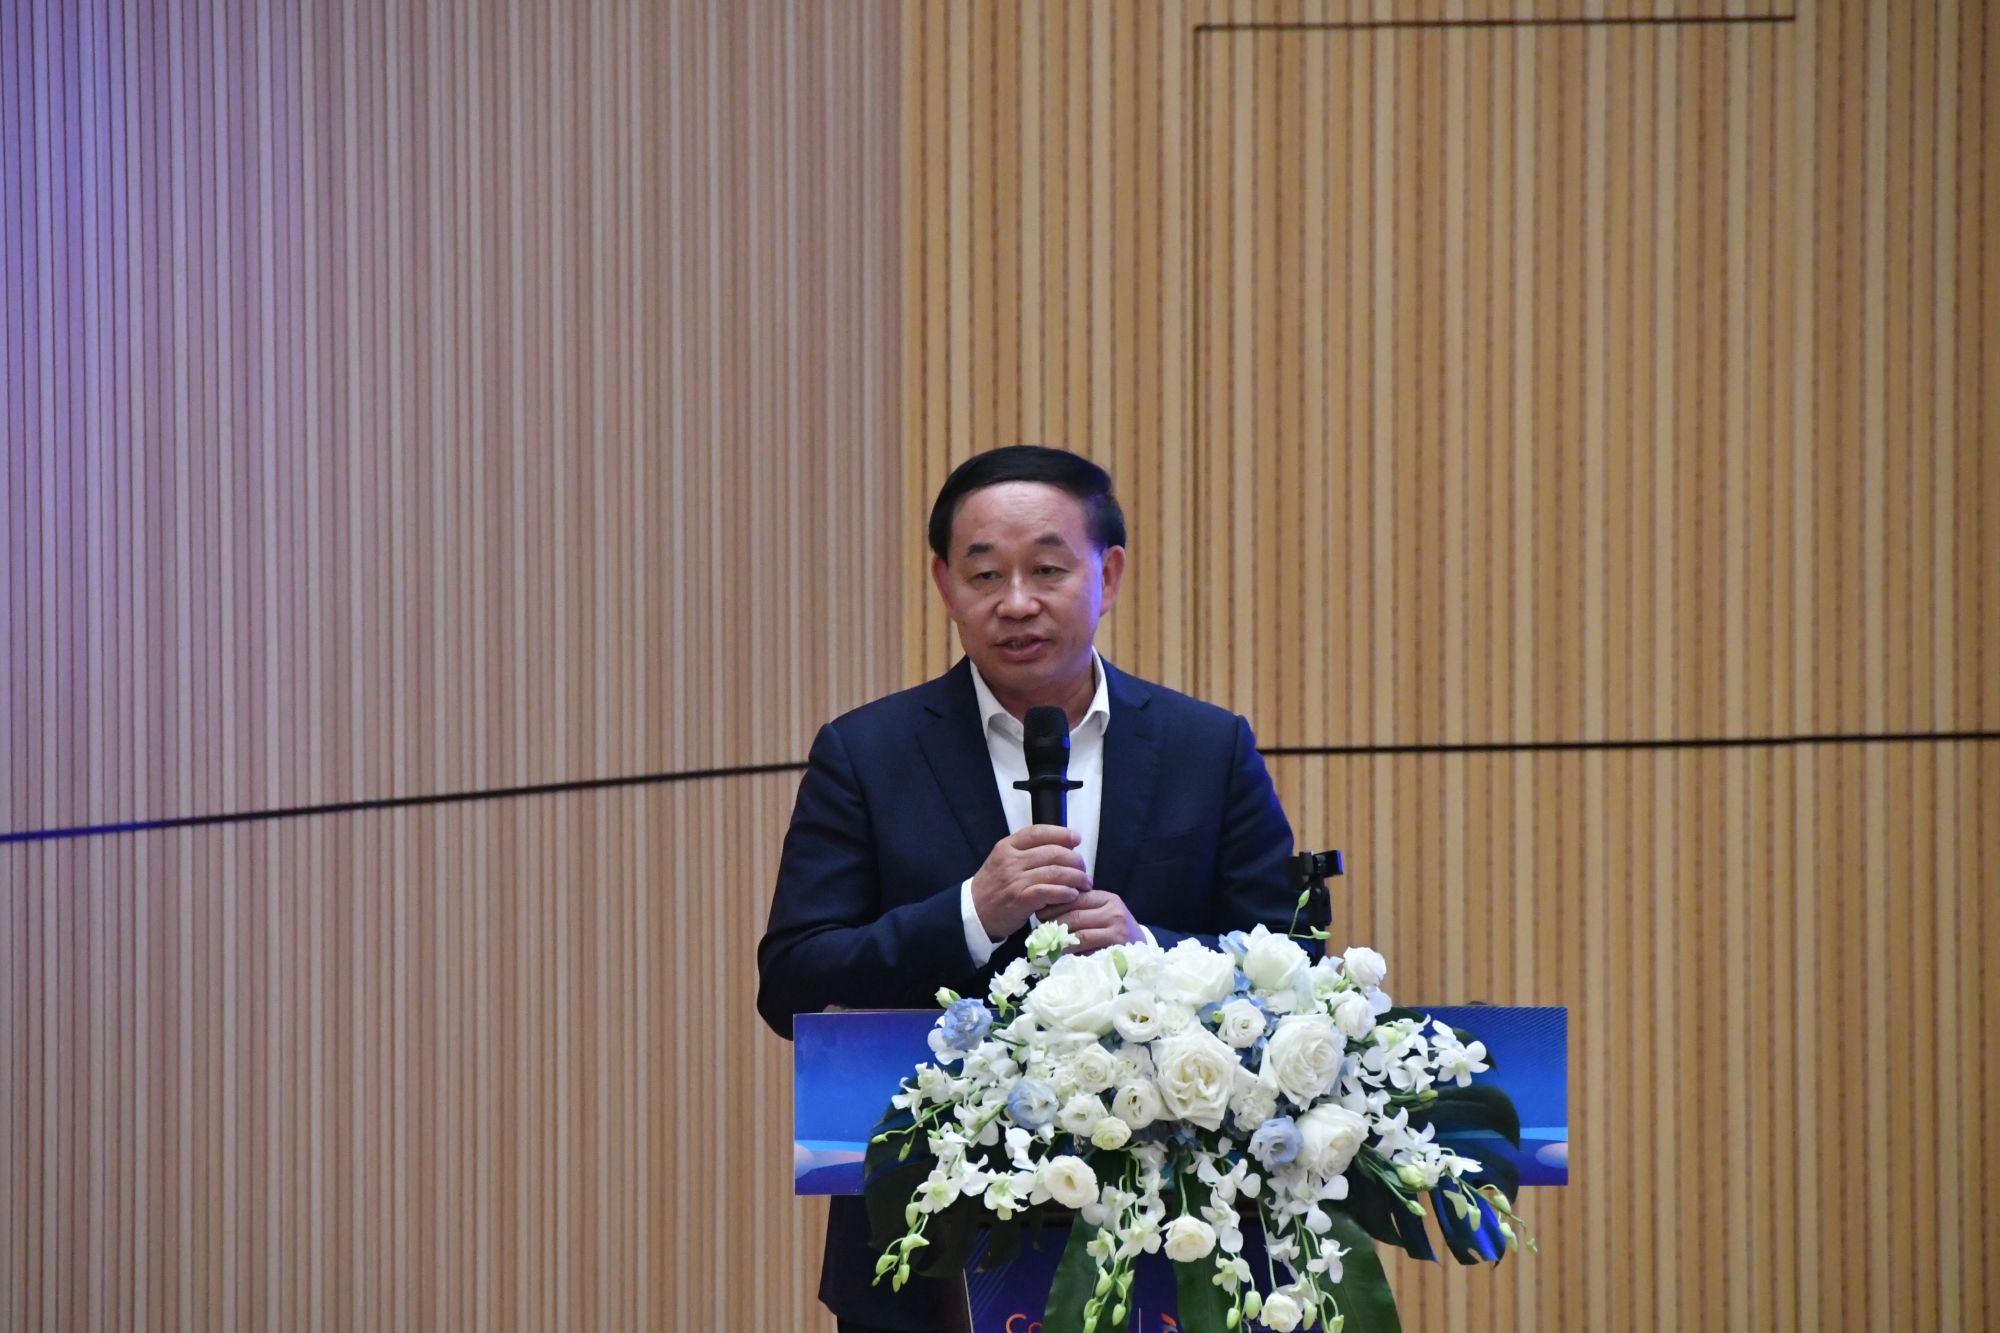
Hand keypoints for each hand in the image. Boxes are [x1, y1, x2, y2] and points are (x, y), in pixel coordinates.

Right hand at [970, 825, 1089, 939]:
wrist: (973, 913)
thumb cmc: (993, 888)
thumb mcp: (1003, 861)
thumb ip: (1026, 852)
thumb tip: (1061, 846)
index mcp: (1007, 846)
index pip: (1038, 832)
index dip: (1062, 833)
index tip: (1077, 839)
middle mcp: (1011, 860)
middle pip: (1053, 852)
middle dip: (1075, 860)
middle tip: (1084, 870)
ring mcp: (1015, 879)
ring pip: (1055, 872)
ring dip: (1076, 878)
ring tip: (1084, 884)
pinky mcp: (1020, 899)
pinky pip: (1049, 891)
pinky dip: (1065, 892)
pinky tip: (1072, 895)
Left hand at [1043, 889, 1140, 953]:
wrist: (1142, 952)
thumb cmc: (1115, 933)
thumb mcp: (1102, 915)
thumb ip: (1081, 910)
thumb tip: (1044, 910)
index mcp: (1106, 898)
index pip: (1074, 897)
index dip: (1054, 905)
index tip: (1039, 913)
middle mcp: (1113, 910)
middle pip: (1074, 914)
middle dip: (1053, 923)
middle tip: (1039, 931)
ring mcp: (1116, 927)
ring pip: (1078, 931)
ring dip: (1059, 939)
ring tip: (1046, 944)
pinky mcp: (1116, 944)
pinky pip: (1085, 946)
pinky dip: (1070, 950)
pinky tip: (1060, 954)